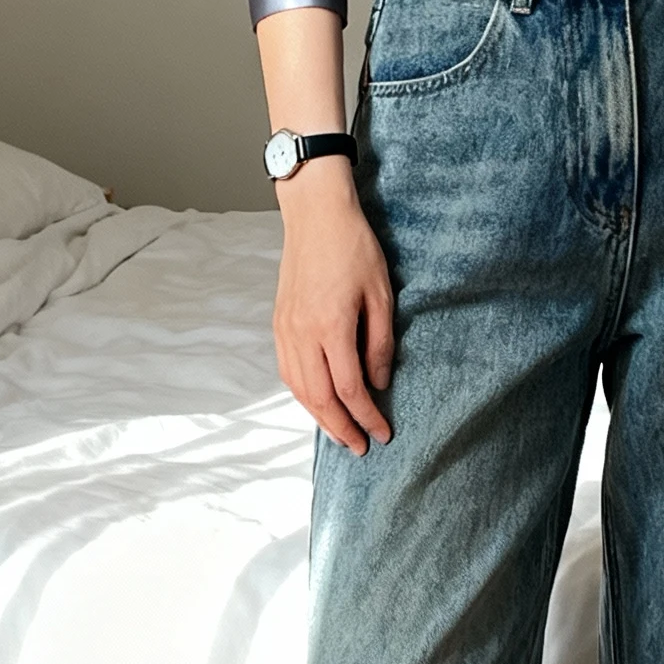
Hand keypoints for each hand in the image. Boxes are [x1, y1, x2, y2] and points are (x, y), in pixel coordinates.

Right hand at [273, 160, 393, 453]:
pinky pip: (288, 372)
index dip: (368, 416)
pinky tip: (318, 403)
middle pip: (321, 398)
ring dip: (320, 417)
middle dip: (342, 428)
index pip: (350, 389)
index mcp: (332, 327)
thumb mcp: (382, 295)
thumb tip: (379, 383)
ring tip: (341, 434)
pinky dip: (303, 395)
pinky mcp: (279, 324)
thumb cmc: (355, 248)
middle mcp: (303, 334)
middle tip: (361, 448)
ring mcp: (286, 330)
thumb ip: (381, 343)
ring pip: (300, 389)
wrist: (315, 215)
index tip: (384, 433)